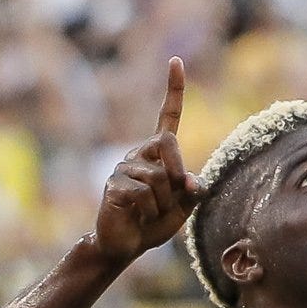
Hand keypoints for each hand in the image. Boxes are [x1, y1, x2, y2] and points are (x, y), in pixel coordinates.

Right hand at [90, 58, 197, 265]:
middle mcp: (139, 154)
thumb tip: (190, 179)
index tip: (175, 62)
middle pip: (169, 144)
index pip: (167, 116)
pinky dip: (150, 211)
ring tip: (150, 214)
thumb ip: (192, 191)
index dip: (173, 89)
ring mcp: (123, 168)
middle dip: (178, 174)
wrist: (124, 246)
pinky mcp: (114, 185)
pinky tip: (138, 217)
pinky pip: (144, 194)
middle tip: (174, 198)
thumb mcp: (183, 207)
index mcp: (157, 153)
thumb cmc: (153, 224)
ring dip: (164, 203)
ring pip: (159, 177)